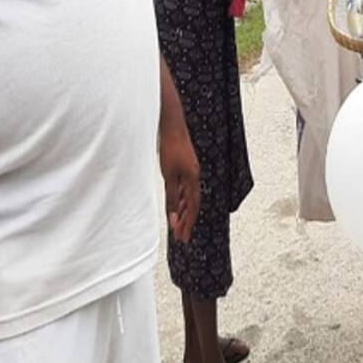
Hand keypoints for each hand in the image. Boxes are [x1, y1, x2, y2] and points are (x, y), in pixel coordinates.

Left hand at [160, 122, 200, 243]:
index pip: (192, 208)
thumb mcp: (168, 176)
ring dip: (182, 211)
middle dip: (186, 221)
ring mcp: (190, 171)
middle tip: (181, 236)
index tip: (183, 237)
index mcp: (193, 180)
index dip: (188, 224)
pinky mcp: (184, 166)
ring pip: (188, 197)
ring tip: (178, 225)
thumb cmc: (170, 147)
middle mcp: (194, 177)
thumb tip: (173, 217)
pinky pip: (184, 188)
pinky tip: (175, 204)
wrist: (171, 125)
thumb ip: (171, 197)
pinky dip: (180, 199)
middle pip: (192, 204)